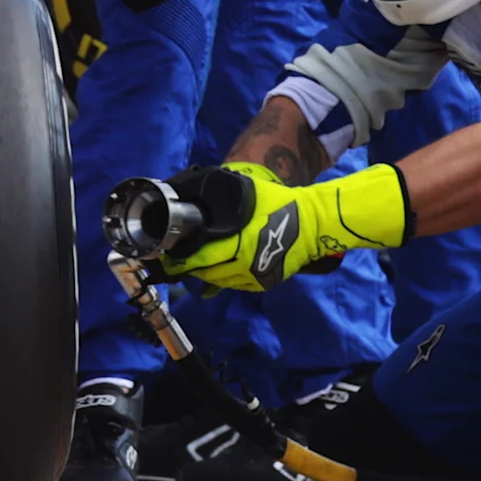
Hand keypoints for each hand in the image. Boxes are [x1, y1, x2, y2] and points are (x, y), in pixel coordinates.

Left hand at [165, 161, 409, 291]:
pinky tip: (214, 272)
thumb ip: (223, 200)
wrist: (314, 224)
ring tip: (192, 266)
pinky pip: (236, 285)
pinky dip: (222, 280)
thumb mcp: (248, 195)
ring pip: (220, 282)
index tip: (165, 258)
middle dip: (189, 269)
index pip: (201, 258)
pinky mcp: (265, 283)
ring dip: (205, 276)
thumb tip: (195, 199)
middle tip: (175, 263)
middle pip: (208, 273)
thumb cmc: (279, 204)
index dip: (181, 260)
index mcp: (240, 243)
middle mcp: (245, 265)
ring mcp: (256, 276)